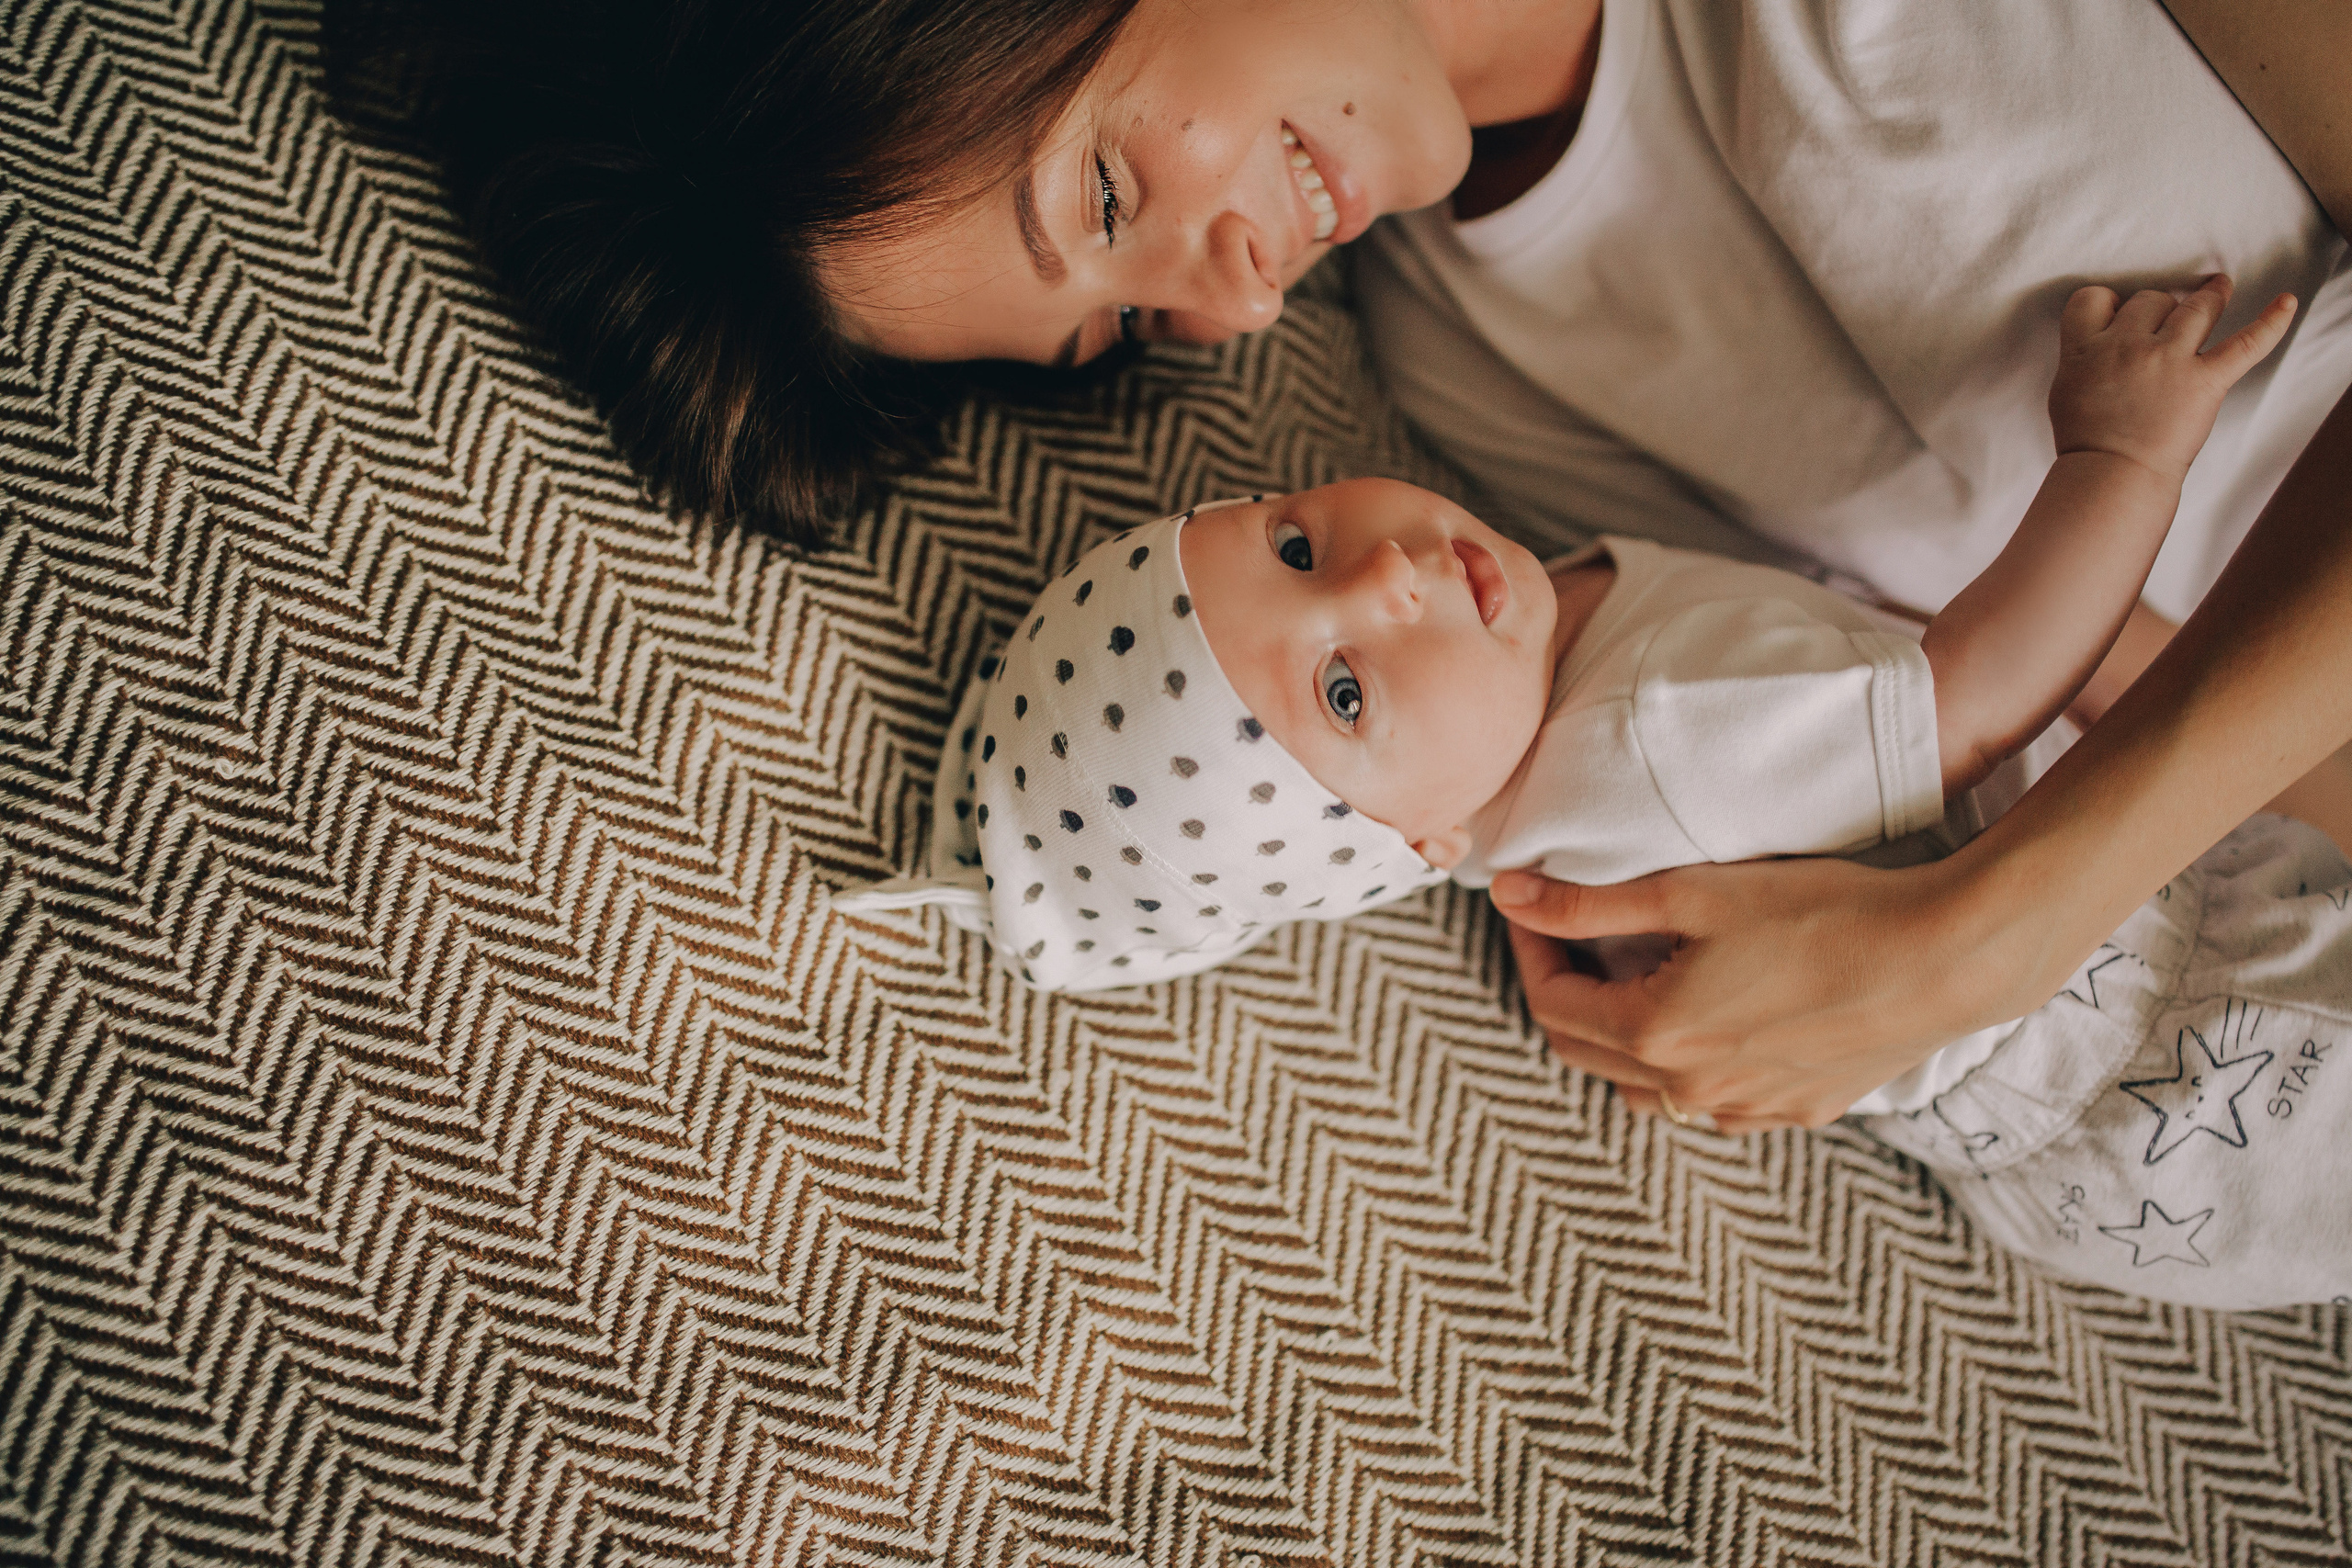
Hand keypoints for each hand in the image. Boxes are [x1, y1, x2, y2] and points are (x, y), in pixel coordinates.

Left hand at [1491, 848, 2074, 1131]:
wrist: (1942, 957)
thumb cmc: (1821, 912)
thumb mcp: (1692, 892)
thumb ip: (1590, 903)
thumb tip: (1509, 894)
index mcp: (1656, 1037)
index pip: (1551, 1005)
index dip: (1531, 950)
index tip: (1534, 908)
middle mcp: (1691, 1093)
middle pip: (1586, 1052)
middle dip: (1567, 992)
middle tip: (1575, 937)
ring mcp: (1746, 1112)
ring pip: (1646, 1088)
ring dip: (1624, 1035)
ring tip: (1642, 972)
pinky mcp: (1796, 1112)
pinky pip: (1712, 1101)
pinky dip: (1688, 1063)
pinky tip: (1714, 1011)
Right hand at [2050, 274, 2294, 480]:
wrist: (2110, 476)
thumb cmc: (2084, 444)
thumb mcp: (2065, 390)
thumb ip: (2084, 360)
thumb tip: (2103, 347)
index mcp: (2086, 349)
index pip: (2093, 299)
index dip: (2108, 303)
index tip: (2117, 313)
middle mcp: (2129, 345)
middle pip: (2150, 300)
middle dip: (2158, 308)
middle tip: (2166, 321)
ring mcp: (2170, 359)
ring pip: (2196, 307)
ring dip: (2211, 295)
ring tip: (2219, 287)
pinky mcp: (2206, 380)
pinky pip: (2248, 343)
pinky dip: (2272, 322)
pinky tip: (2286, 303)